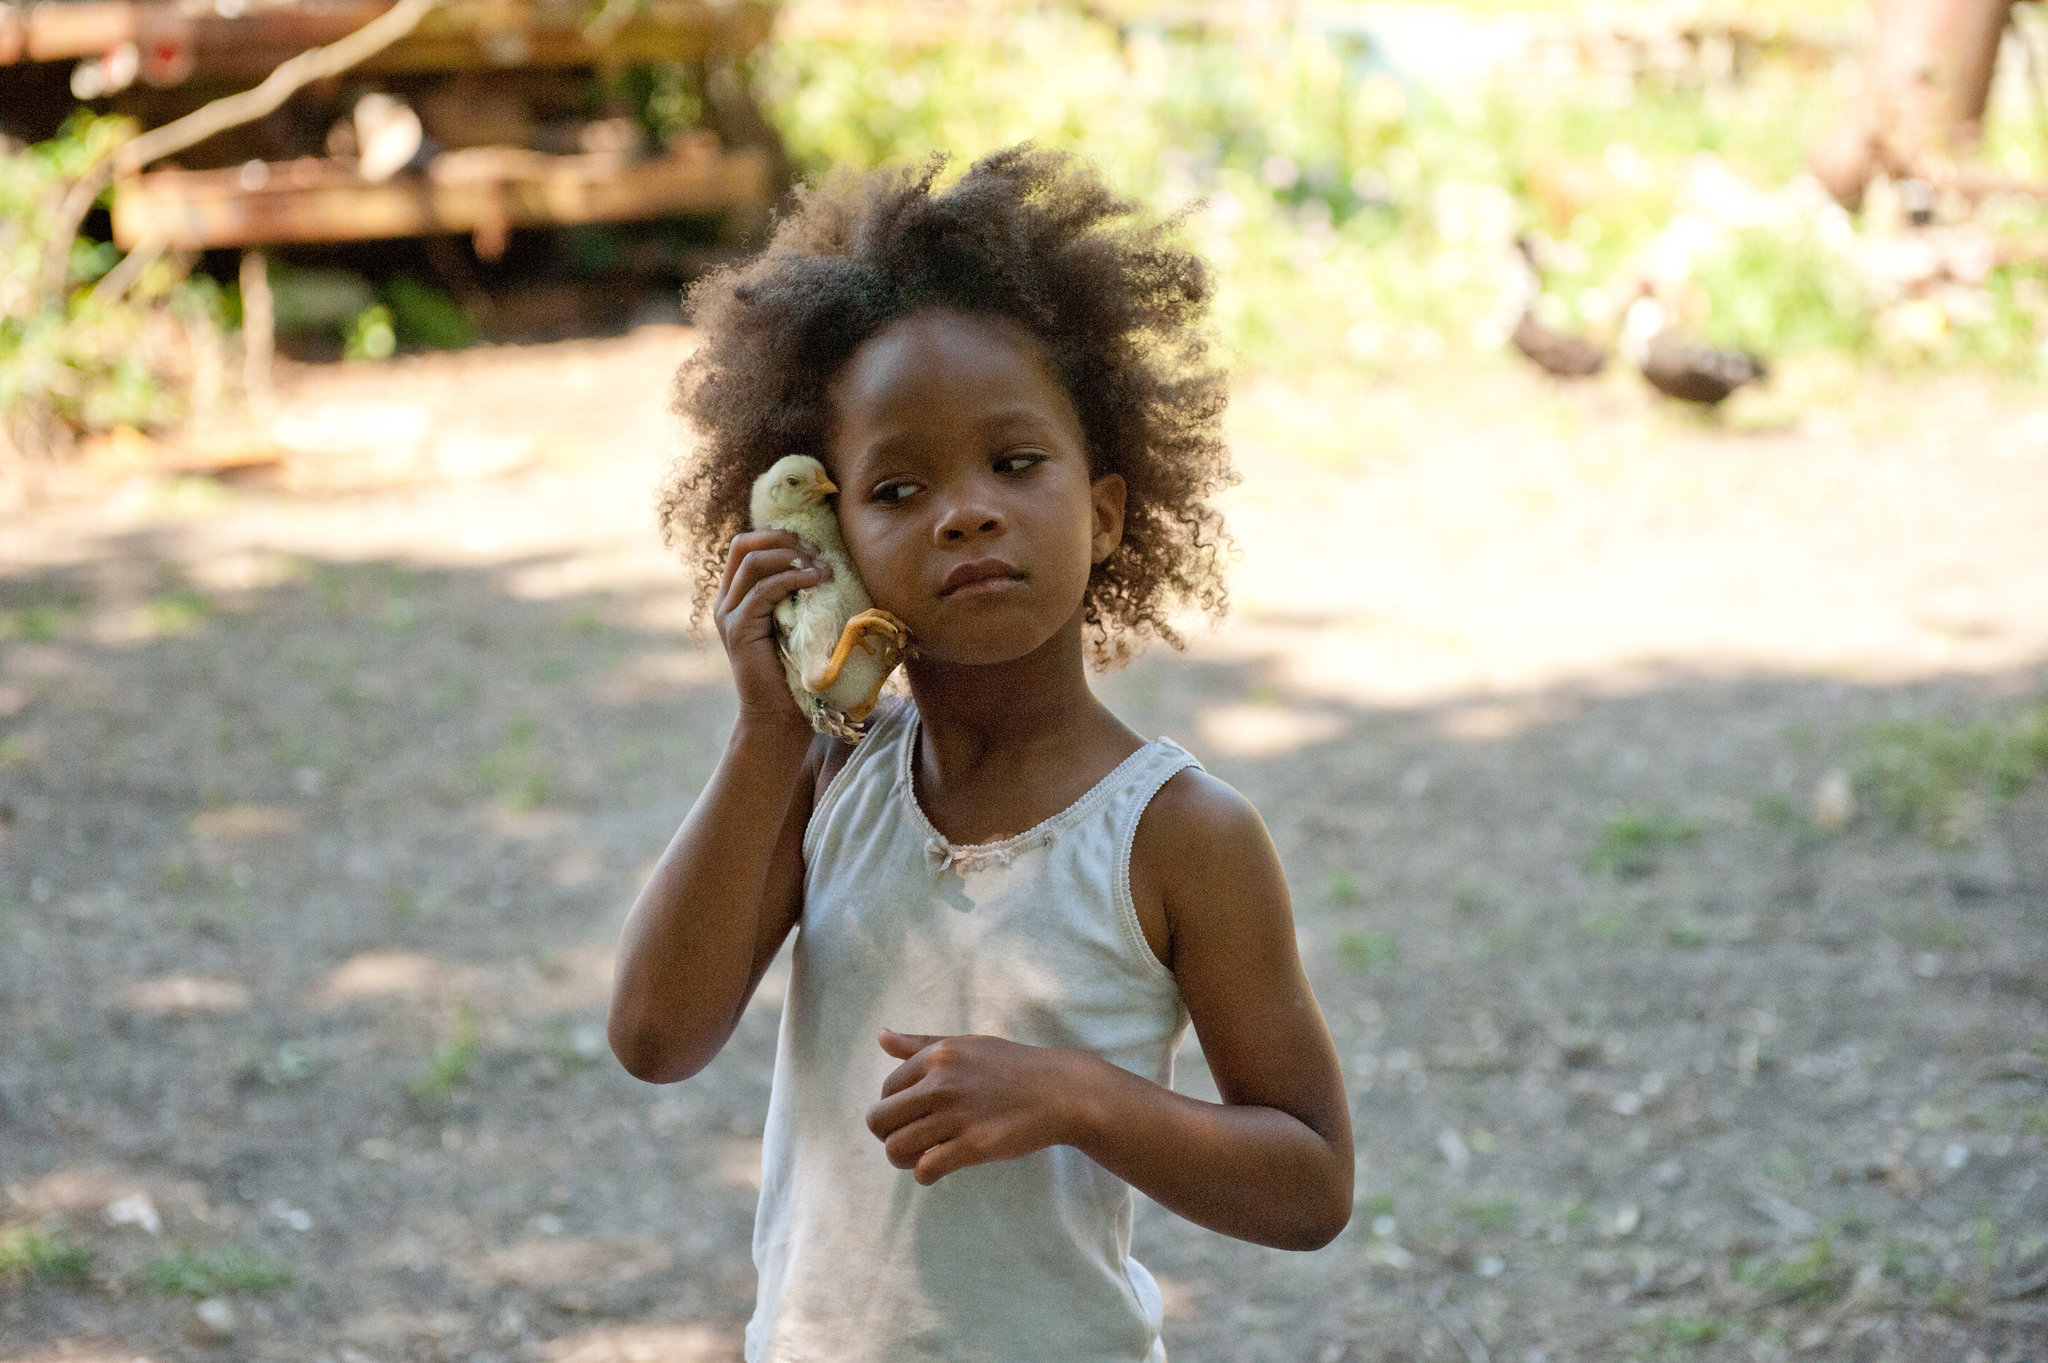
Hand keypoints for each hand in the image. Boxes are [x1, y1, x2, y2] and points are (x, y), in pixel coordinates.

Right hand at [714, 528, 831, 729]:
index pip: (749, 544)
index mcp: (737, 595)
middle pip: (745, 543)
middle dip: (784, 538)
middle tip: (818, 552)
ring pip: (752, 560)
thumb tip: (826, 560)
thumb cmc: (797, 670)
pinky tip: (818, 581)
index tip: (815, 547)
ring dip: (793, 556)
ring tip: (823, 569)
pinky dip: (794, 578)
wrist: (779, 716)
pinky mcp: (738, 629)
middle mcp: (727, 601)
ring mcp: (728, 614)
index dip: (781, 535)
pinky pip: (764, 589)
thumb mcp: (797, 621)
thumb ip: (797, 593)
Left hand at [864, 1030, 1085, 1184]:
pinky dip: (924, 1175)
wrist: (1062, 1091)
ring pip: (896, 1148)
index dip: (894, 1108)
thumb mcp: (965, 1046)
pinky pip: (925, 1169)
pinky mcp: (974, 1146)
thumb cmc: (1012, 1067)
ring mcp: (957, 1115)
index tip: (914, 1117)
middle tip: (911, 1141)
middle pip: (878, 1120)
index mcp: (937, 1056)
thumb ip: (920, 1045)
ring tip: (921, 1157)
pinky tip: (938, 1168)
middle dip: (887, 1135)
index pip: (886, 1090)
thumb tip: (880, 1037)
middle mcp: (941, 1083)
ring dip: (903, 1159)